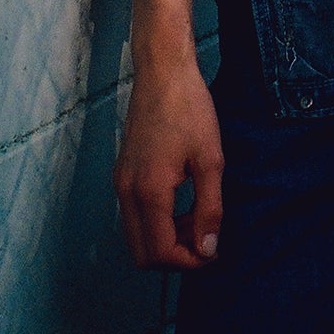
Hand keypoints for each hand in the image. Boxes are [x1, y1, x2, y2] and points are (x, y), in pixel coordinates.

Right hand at [114, 0, 223, 270]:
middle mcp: (126, 192)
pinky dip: (155, 222)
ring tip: (197, 217)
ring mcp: (120, 182)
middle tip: (204, 237)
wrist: (162, 71)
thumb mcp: (210, 159)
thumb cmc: (190, 109)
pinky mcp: (122, 173)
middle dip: (174, 256)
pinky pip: (133, 216)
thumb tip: (208, 250)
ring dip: (165, 240)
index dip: (188, 261)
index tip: (213, 249)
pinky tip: (181, 202)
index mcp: (148, 191)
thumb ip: (210, 209)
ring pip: (136, 237)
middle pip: (142, 254)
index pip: (160, 253)